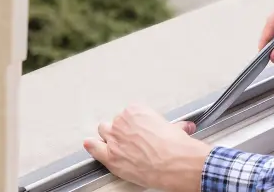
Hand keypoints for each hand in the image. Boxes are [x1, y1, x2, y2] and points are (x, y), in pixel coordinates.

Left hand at [84, 104, 212, 191]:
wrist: (174, 163)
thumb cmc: (175, 146)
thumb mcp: (177, 129)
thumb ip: (174, 127)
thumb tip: (182, 128)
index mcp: (136, 111)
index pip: (128, 114)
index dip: (135, 124)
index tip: (141, 130)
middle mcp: (122, 122)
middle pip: (115, 122)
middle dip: (122, 130)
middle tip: (133, 138)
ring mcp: (114, 139)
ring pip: (104, 132)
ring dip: (109, 137)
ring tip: (117, 143)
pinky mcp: (110, 156)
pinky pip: (94, 148)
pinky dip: (93, 147)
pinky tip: (92, 145)